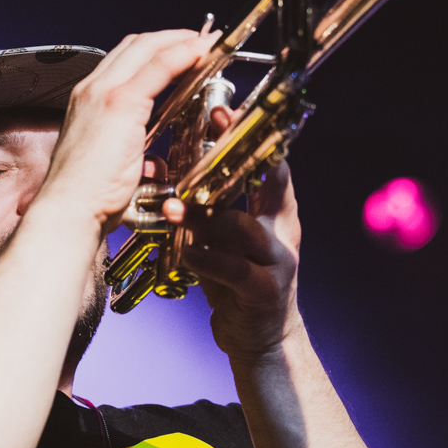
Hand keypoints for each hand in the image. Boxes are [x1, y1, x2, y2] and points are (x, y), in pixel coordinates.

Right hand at [40, 29, 221, 230]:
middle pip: (135, 45)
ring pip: (148, 48)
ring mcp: (103, 93)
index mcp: (85, 101)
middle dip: (172, 38)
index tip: (181, 52)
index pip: (123, 60)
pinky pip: (159, 66)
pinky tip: (202, 53)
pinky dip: (184, 54)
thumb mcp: (108, 165)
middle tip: (202, 41)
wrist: (69, 209)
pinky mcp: (120, 103)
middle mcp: (91, 89)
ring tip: (208, 45)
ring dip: (182, 41)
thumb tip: (150, 162)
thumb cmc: (86, 196)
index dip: (155, 49)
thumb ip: (127, 153)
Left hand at [164, 107, 302, 359]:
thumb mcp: (223, 233)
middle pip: (271, 181)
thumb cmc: (236, 278)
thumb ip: (205, 201)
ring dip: (207, 214)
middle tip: (212, 134)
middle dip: (241, 155)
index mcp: (274, 208)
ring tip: (176, 206)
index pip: (266, 160)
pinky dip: (208, 258)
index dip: (247, 135)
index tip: (221, 109)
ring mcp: (277, 259)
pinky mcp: (264, 291)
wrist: (260, 337)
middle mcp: (281, 227)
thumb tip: (165, 164)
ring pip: (245, 226)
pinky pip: (235, 269)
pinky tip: (186, 250)